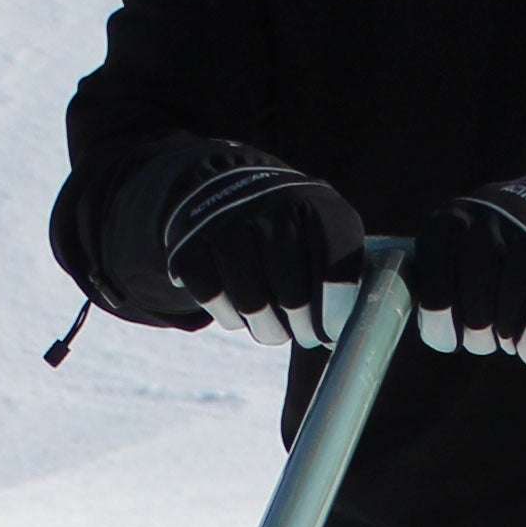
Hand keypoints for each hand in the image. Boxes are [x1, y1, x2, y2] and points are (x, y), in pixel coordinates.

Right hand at [162, 160, 364, 347]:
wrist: (220, 190)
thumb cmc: (286, 226)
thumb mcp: (320, 229)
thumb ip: (337, 271)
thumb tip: (334, 331)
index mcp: (313, 200)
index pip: (332, 254)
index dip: (335, 301)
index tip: (332, 329)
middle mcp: (269, 205)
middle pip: (290, 289)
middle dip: (301, 325)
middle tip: (305, 337)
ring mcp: (224, 224)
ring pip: (251, 303)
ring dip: (266, 328)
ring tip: (272, 331)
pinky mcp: (188, 246)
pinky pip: (215, 301)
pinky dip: (231, 317)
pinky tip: (241, 315)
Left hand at [409, 170, 525, 366]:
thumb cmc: (511, 237)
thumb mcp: (467, 234)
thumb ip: (441, 273)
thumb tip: (433, 328)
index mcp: (456, 218)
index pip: (434, 288)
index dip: (438, 323)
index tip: (448, 341)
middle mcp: (492, 226)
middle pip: (474, 312)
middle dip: (477, 338)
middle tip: (483, 341)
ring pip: (507, 324)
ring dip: (508, 339)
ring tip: (513, 331)